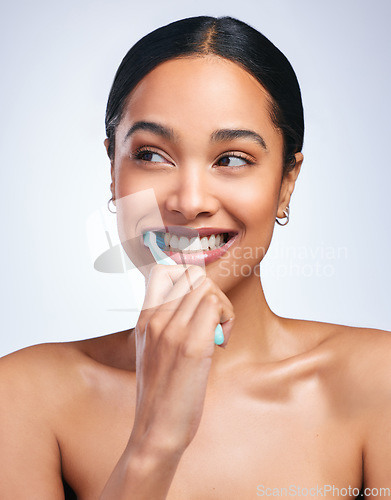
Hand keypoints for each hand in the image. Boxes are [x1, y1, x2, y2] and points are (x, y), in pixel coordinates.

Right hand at [129, 264, 234, 454]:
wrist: (156, 430)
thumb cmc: (160, 394)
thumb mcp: (151, 351)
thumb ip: (164, 325)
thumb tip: (190, 307)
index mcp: (144, 320)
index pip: (164, 270)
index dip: (189, 278)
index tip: (199, 303)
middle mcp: (155, 320)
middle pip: (192, 274)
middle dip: (212, 292)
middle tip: (215, 321)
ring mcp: (172, 331)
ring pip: (206, 286)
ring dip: (222, 306)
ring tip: (218, 333)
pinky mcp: (191, 346)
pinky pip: (215, 306)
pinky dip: (226, 319)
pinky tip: (221, 343)